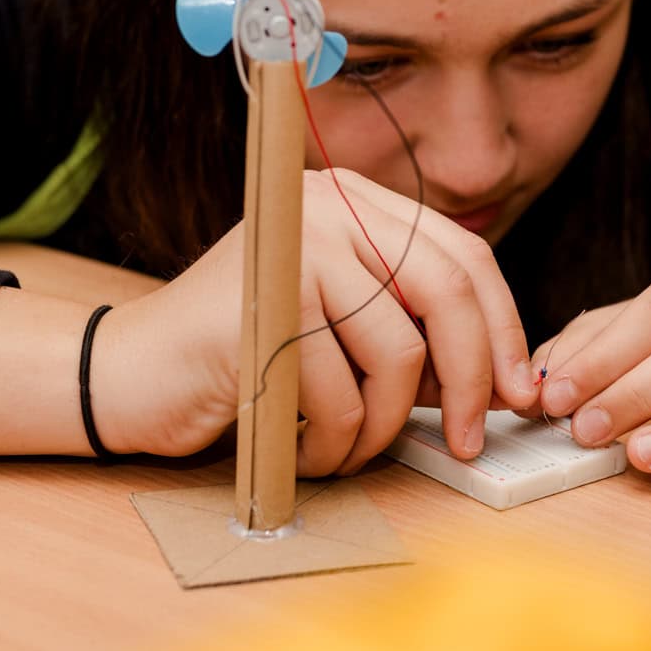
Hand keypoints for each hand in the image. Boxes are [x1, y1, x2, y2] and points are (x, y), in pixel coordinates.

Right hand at [92, 168, 535, 472]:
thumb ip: (413, 330)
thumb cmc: (246, 359)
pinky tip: (306, 449)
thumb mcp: (344, 327)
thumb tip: (505, 379)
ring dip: (383, 428)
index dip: (503, 329)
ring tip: (347, 449)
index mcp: (358, 200)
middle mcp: (330, 205)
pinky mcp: (267, 302)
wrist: (134, 374)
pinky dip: (335, 444)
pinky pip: (342, 395)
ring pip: (397, 354)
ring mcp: (296, 245)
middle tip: (470, 441)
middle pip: (446, 293)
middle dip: (472, 381)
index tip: (517, 392)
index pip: (465, 256)